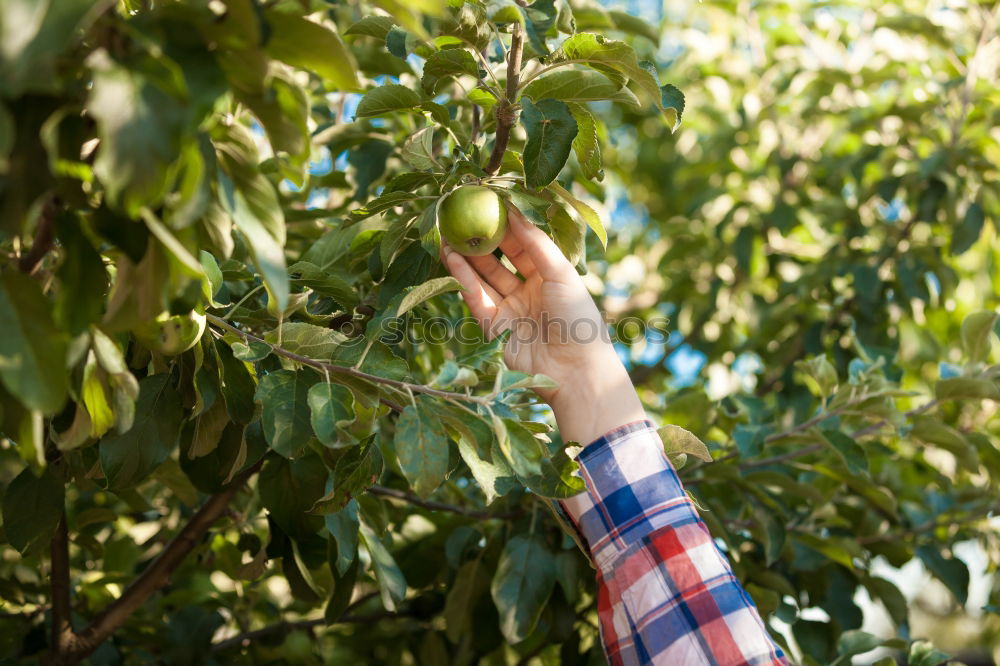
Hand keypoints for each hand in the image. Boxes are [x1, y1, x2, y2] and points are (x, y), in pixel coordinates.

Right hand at [441, 208, 645, 444]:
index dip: (508, 223)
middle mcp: (529, 290)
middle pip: (501, 258)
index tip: (490, 200)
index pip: (525, 243)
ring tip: (448, 232)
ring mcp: (510, 308)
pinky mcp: (493, 327)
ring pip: (483, 276)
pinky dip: (462, 277)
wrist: (575, 370)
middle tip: (463, 213)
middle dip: (482, 237)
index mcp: (551, 276)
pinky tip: (450, 256)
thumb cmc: (578, 318)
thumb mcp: (562, 273)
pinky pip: (475, 296)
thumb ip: (536, 243)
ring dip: (466, 255)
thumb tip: (514, 210)